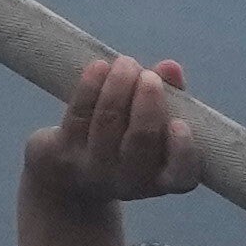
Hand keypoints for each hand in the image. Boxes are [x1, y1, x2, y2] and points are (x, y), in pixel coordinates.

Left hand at [25, 55, 200, 213]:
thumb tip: (170, 68)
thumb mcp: (153, 126)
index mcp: (162, 180)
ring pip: (108, 121)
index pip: (180, 175)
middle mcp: (130, 182)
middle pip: (141, 139)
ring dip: (119, 86)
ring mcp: (94, 170)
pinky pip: (79, 114)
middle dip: (148, 101)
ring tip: (126, 64)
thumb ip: (171, 97)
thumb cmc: (125, 144)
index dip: (182, 151)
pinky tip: (100, 67)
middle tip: (149, 76)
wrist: (68, 176)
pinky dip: (91, 86)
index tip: (179, 123)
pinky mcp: (64, 153)